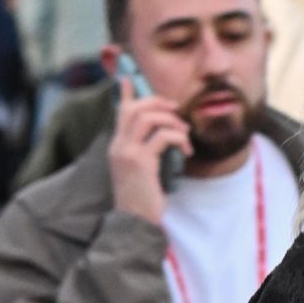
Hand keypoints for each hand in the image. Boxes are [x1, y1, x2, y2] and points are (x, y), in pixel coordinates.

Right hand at [108, 76, 192, 226]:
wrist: (135, 224)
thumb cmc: (143, 202)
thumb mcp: (143, 173)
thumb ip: (147, 154)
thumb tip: (163, 140)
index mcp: (117, 147)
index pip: (120, 112)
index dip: (128, 93)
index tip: (129, 78)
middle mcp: (118, 146)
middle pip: (135, 108)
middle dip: (159, 103)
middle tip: (177, 112)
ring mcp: (127, 153)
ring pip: (148, 118)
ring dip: (172, 122)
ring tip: (185, 136)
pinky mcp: (140, 162)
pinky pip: (162, 136)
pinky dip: (178, 139)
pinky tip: (186, 151)